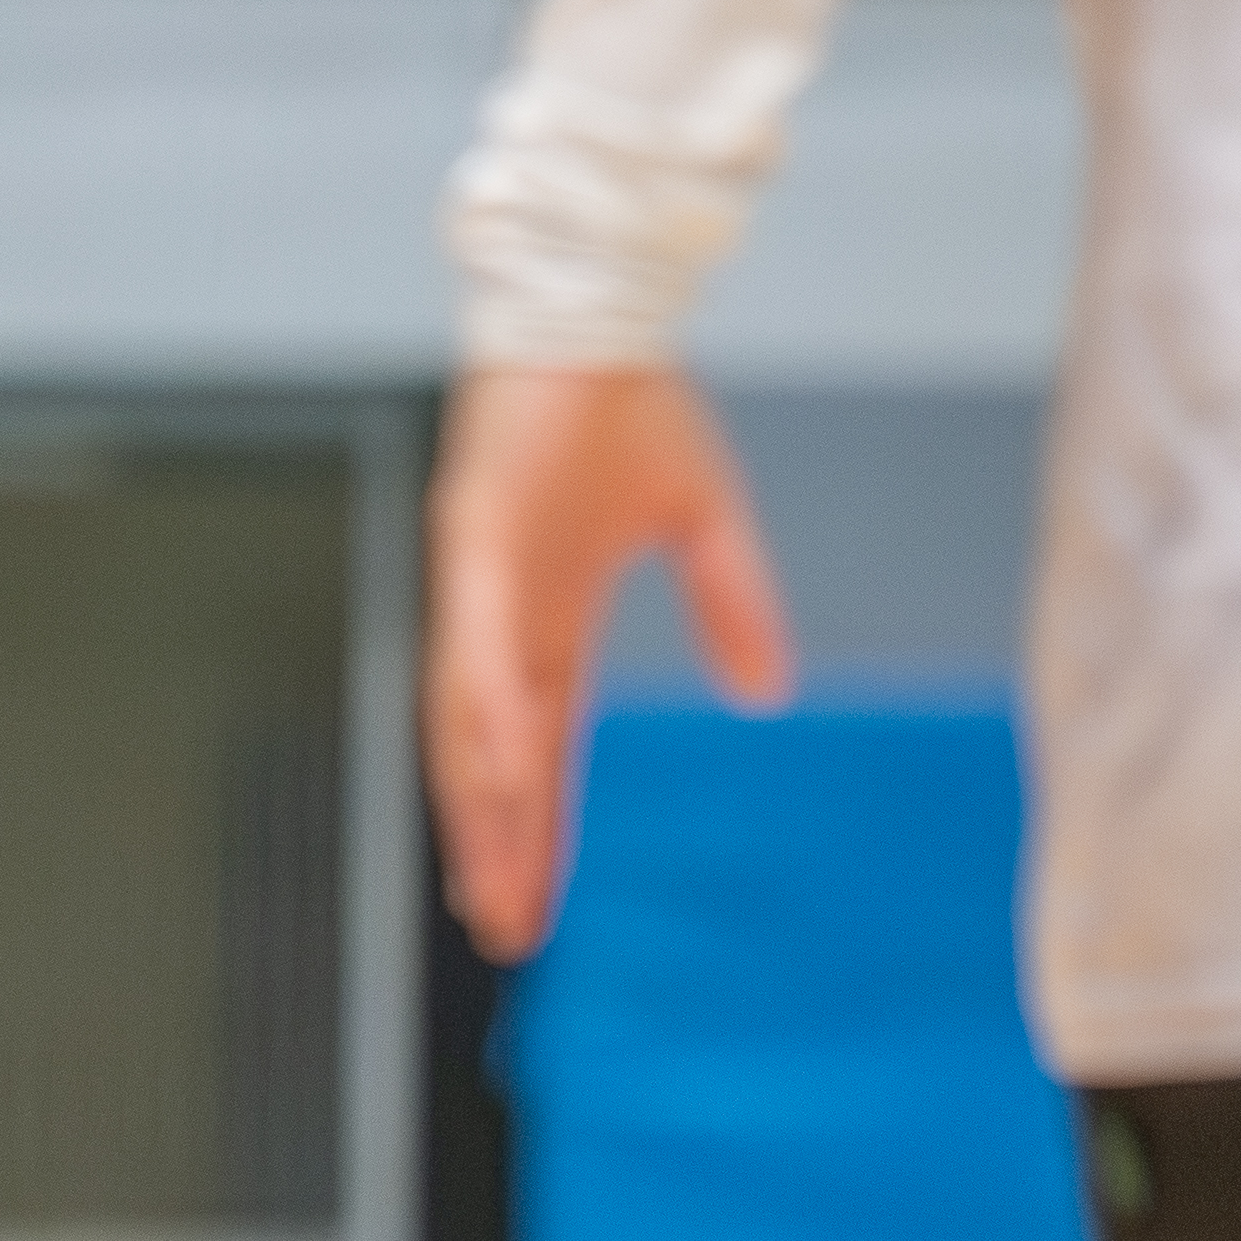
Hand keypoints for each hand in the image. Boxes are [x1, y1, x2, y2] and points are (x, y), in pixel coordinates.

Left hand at [423, 361, 796, 959]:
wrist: (597, 307)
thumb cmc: (630, 400)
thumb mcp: (700, 519)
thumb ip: (732, 607)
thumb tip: (769, 694)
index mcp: (548, 616)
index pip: (543, 745)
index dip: (542, 824)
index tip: (541, 899)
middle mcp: (499, 616)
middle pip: (494, 758)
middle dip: (499, 846)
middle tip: (504, 932)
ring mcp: (478, 582)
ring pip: (471, 721)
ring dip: (484, 808)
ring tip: (495, 889)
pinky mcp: (473, 540)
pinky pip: (477, 645)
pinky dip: (484, 715)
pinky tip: (498, 781)